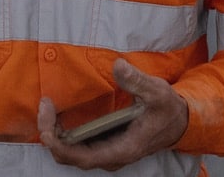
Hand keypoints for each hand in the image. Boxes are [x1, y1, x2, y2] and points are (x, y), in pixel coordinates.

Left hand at [38, 58, 188, 170]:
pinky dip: (62, 134)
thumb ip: (137, 80)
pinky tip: (57, 115)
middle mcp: (111, 157)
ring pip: (71, 154)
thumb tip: (118, 66)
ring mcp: (106, 153)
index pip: (83, 157)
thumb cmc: (167, 109)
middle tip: (44, 106)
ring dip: (54, 134)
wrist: (178, 122)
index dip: (60, 144)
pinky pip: (76, 148)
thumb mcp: (157, 92)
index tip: (48, 123)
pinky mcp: (104, 146)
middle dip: (51, 134)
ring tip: (47, 108)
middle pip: (70, 157)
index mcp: (123, 149)